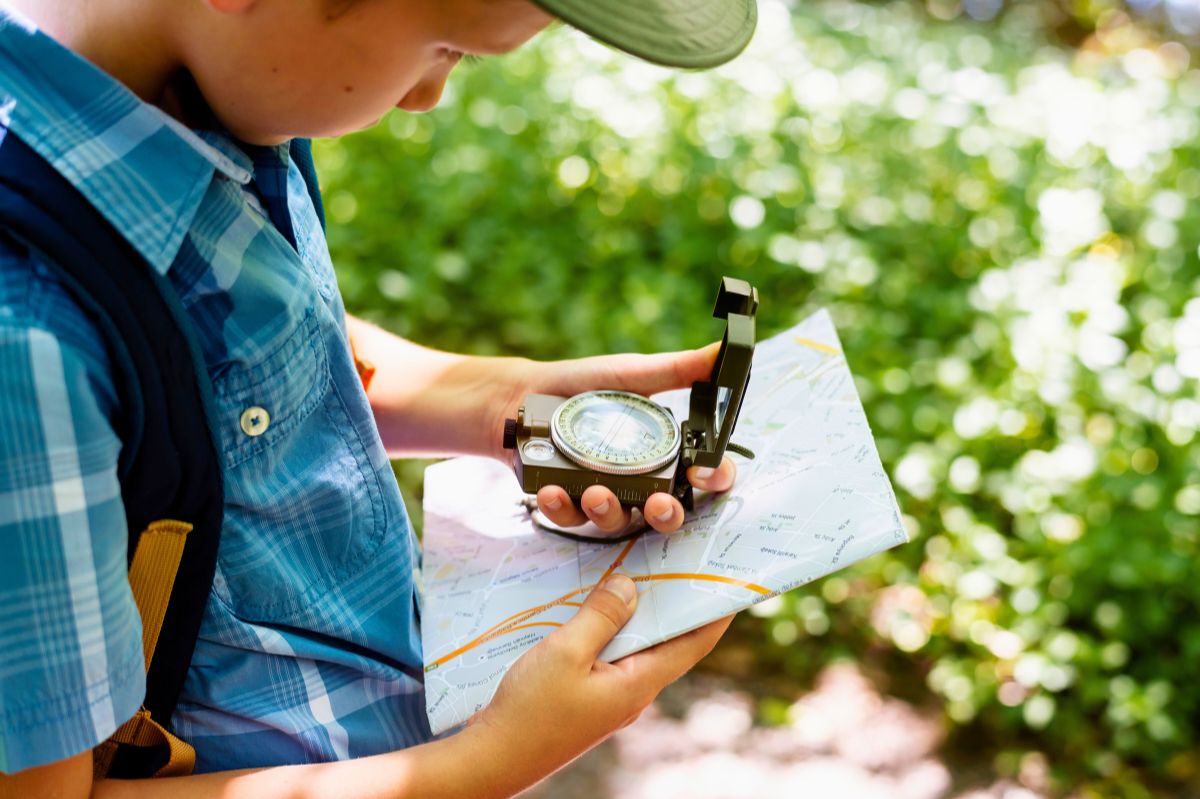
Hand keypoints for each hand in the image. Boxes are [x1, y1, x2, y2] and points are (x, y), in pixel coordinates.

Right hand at [472, 575, 732, 791]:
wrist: (492, 757)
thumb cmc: (530, 710)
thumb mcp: (566, 652)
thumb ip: (601, 616)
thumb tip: (630, 586)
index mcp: (638, 684)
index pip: (694, 643)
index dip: (716, 612)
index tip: (734, 581)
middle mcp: (632, 692)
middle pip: (667, 640)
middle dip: (676, 601)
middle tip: (682, 560)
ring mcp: (610, 696)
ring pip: (636, 645)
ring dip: (638, 612)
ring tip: (641, 570)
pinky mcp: (587, 696)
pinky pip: (610, 654)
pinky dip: (610, 626)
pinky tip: (595, 605)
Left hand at [495, 343, 737, 534]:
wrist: (524, 395)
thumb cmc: (586, 385)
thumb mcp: (635, 373)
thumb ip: (680, 369)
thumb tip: (723, 351)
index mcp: (663, 451)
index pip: (703, 474)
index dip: (713, 479)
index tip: (701, 473)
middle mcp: (638, 480)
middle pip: (666, 512)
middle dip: (666, 515)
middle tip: (659, 504)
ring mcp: (603, 495)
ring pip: (618, 521)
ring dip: (609, 512)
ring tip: (595, 493)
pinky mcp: (566, 504)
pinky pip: (571, 518)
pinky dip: (562, 507)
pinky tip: (552, 491)